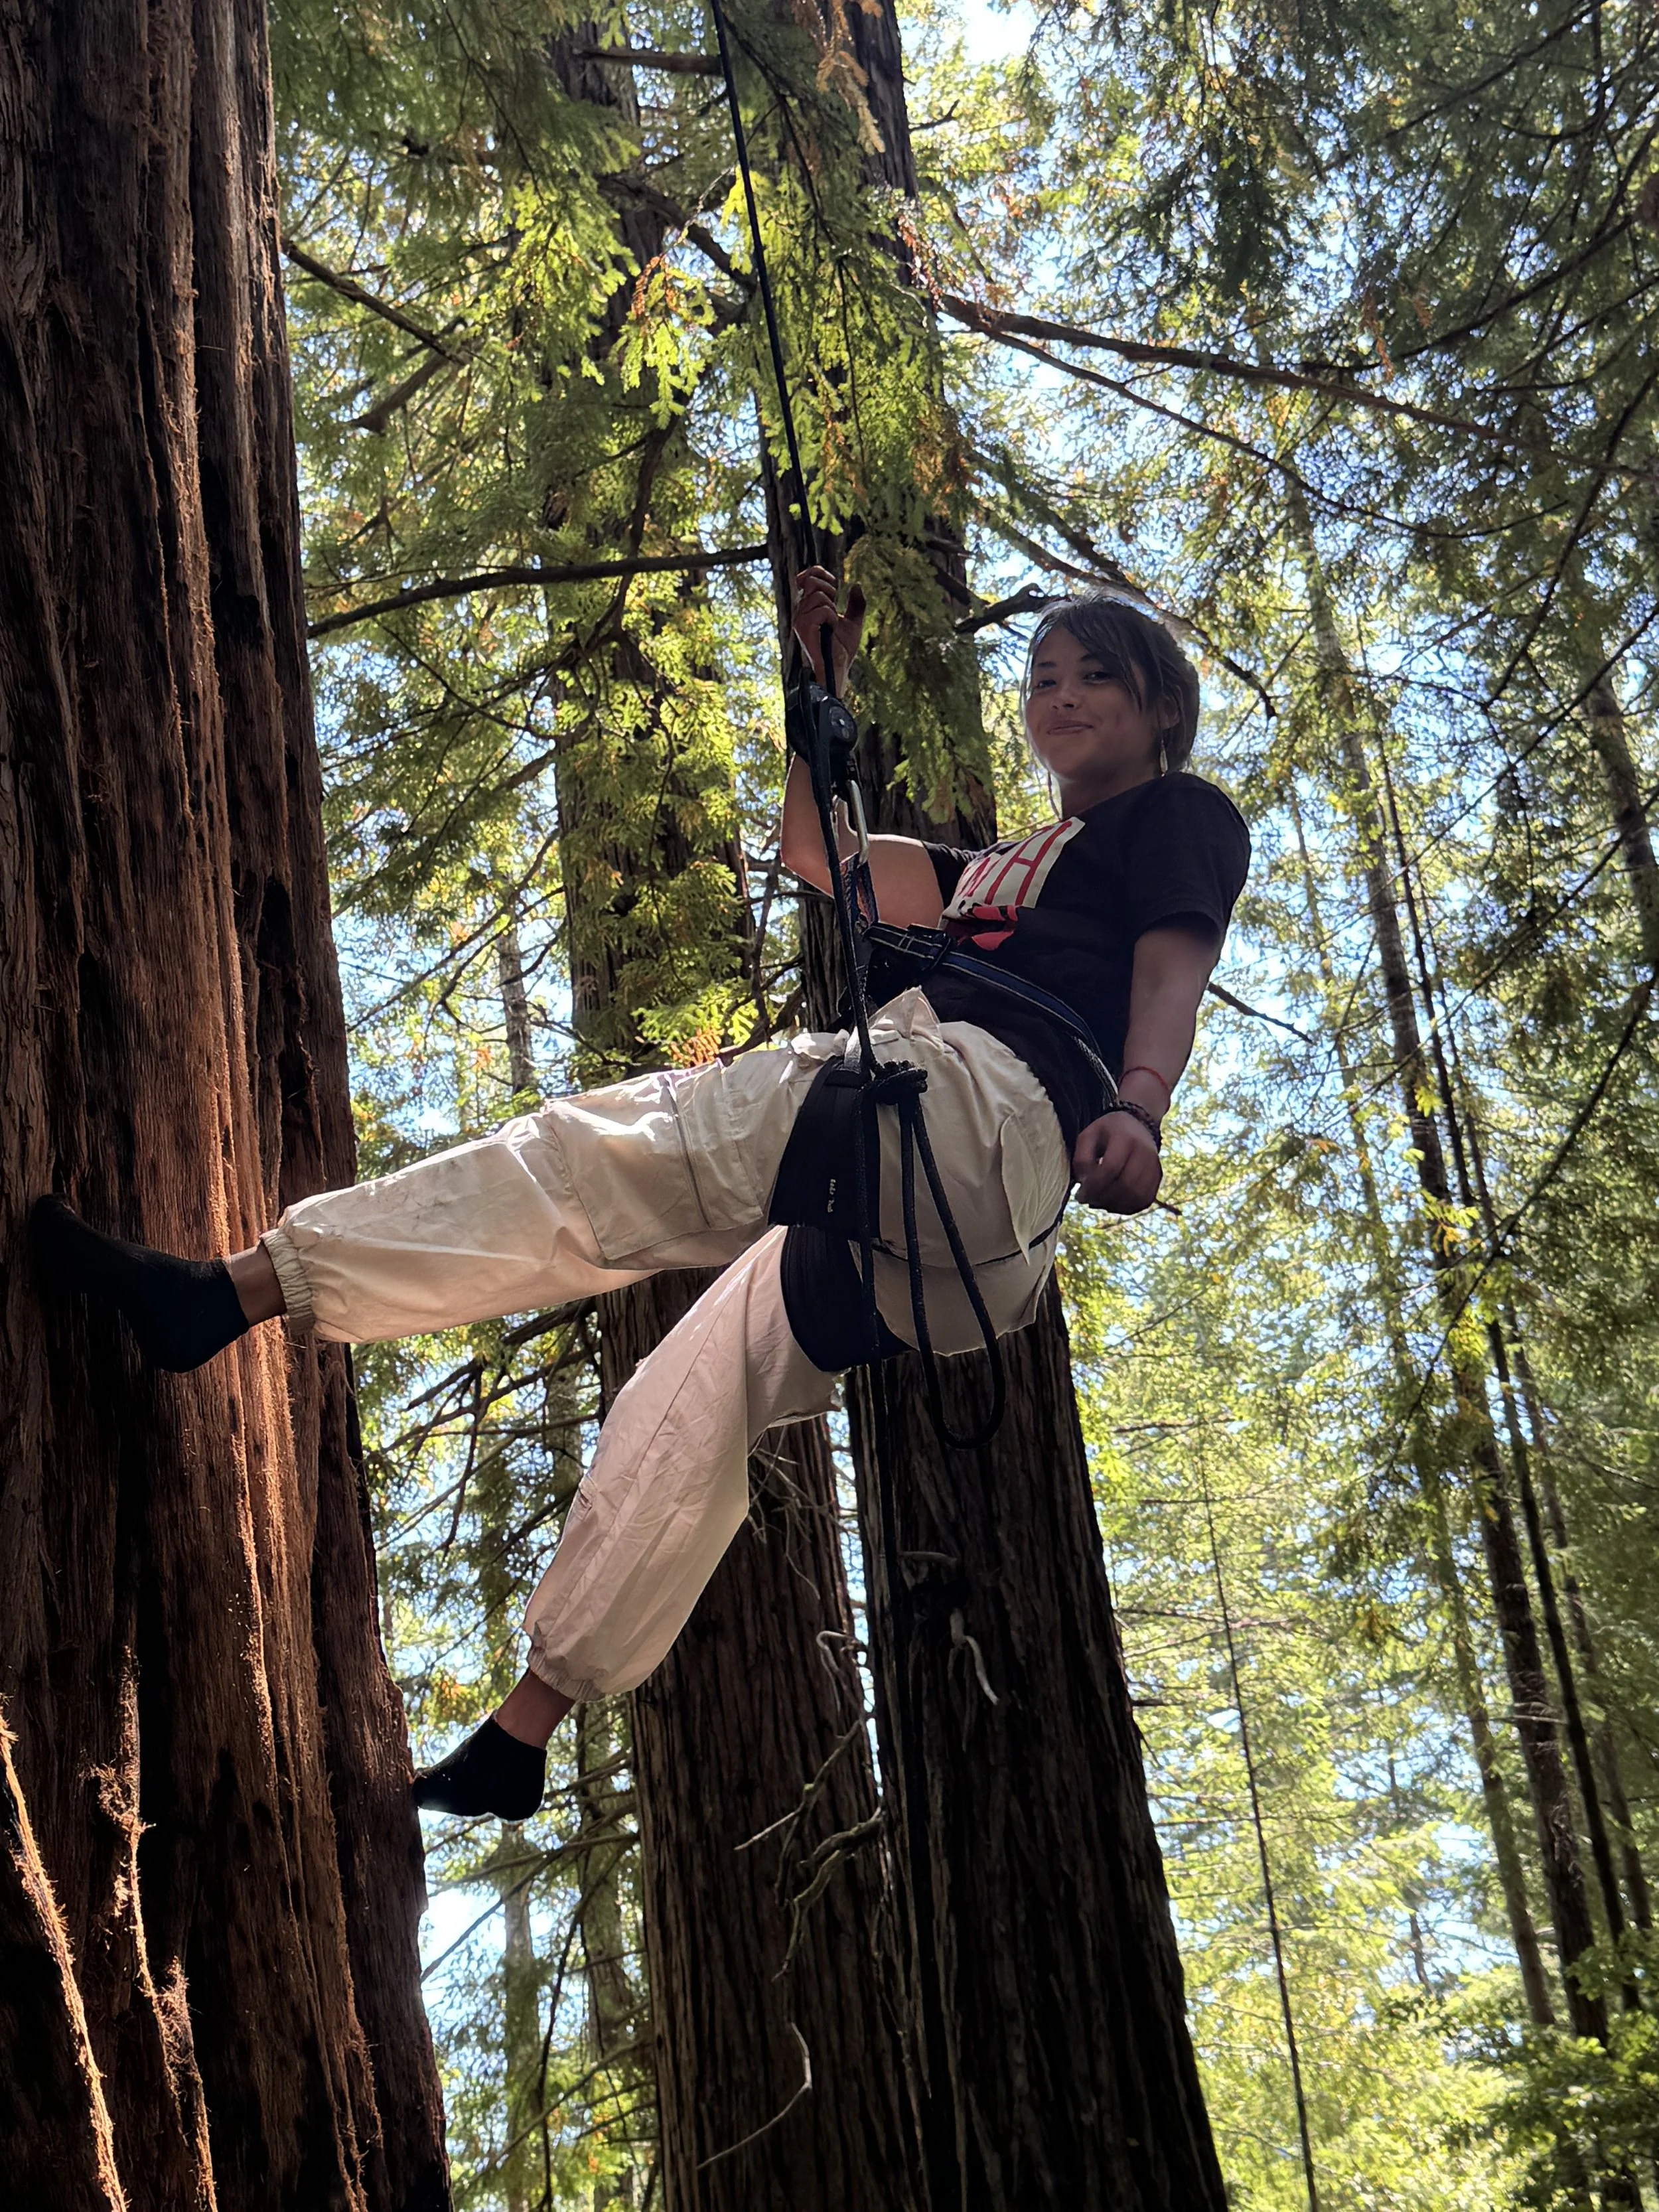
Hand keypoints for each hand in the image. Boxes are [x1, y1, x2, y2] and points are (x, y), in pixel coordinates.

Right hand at [792, 565, 865, 690]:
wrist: (838, 669)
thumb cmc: (842, 650)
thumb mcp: (853, 622)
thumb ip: (856, 604)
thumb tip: (857, 585)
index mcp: (809, 607)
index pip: (807, 576)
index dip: (819, 572)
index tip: (834, 585)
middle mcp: (801, 611)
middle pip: (812, 580)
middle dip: (830, 590)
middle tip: (835, 609)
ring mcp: (799, 618)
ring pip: (819, 595)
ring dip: (832, 609)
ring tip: (831, 625)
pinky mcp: (803, 627)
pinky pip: (823, 609)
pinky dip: (832, 618)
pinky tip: (830, 630)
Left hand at [1072, 1110, 1162, 1212]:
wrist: (1136, 1126)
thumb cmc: (1106, 1133)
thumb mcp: (1088, 1136)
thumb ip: (1082, 1158)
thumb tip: (1085, 1183)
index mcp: (1125, 1137)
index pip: (1111, 1168)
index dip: (1094, 1186)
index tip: (1080, 1194)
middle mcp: (1145, 1151)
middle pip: (1125, 1185)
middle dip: (1103, 1198)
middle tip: (1087, 1200)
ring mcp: (1155, 1165)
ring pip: (1136, 1196)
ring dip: (1114, 1205)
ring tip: (1098, 1201)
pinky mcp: (1158, 1177)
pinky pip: (1144, 1200)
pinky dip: (1127, 1207)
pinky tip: (1112, 1203)